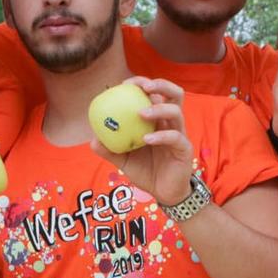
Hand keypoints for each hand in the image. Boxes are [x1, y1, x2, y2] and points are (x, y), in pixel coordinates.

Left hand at [89, 76, 193, 206]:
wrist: (164, 193)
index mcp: (157, 121)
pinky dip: (161, 135)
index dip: (143, 84)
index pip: (155, 94)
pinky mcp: (184, 149)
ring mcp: (180, 134)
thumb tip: (92, 139)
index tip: (125, 84)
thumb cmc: (146, 172)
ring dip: (158, 108)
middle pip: (174, 94)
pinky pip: (175, 137)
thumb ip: (110, 149)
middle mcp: (170, 123)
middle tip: (144, 87)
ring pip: (176, 111)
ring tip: (141, 113)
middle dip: (160, 85)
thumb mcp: (124, 160)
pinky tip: (146, 139)